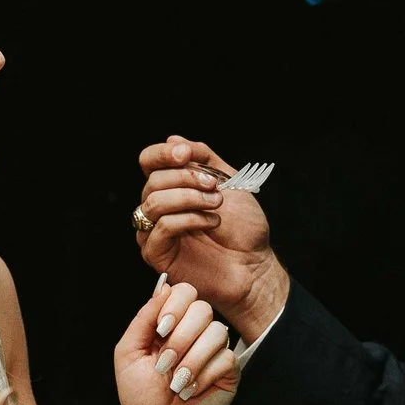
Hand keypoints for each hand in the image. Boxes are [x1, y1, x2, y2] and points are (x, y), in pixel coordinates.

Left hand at [112, 278, 237, 404]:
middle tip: (164, 364)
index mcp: (172, 322)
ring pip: (217, 332)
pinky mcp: (229, 371)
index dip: (174, 306)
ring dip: (191, 360)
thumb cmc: (139, 394)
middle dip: (180, 338)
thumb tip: (164, 286)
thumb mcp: (128, 350)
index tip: (160, 330)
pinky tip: (192, 390)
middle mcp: (195, 332)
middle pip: (203, 309)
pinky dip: (204, 376)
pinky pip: (226, 358)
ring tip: (176, 382)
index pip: (185, 292)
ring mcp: (214, 350)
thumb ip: (144, 317)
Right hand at [133, 138, 287, 338]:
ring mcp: (154, 232)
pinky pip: (162, 227)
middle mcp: (158, 208)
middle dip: (187, 178)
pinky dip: (189, 219)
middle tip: (215, 186)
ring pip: (154, 203)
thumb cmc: (243, 228)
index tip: (187, 155)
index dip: (163, 154)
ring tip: (217, 204)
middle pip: (153, 180)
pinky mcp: (157, 255)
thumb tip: (173, 139)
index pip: (149, 161)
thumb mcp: (229, 181)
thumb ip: (204, 158)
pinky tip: (211, 222)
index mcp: (171, 187)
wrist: (254, 266)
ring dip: (189, 198)